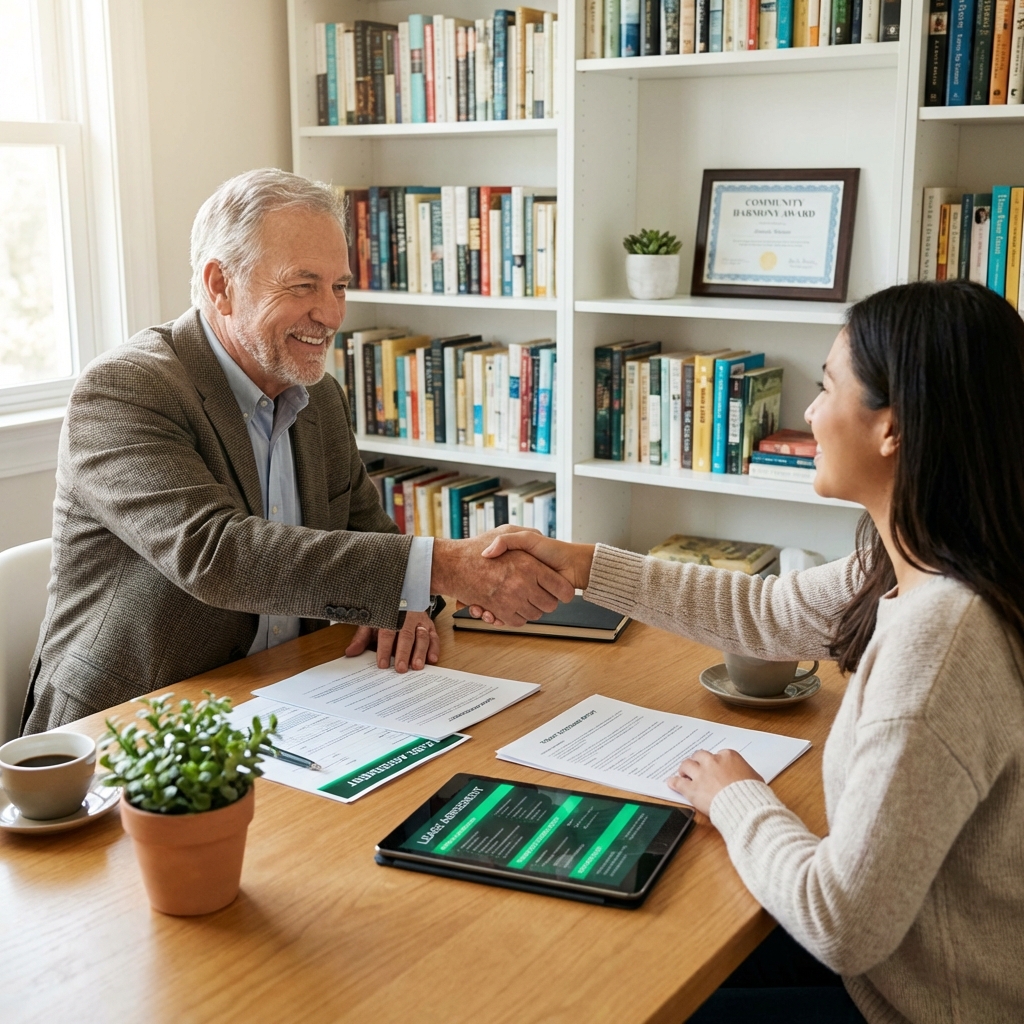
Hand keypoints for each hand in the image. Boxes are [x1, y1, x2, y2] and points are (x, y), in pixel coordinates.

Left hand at [344, 611, 439, 672]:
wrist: (403, 595)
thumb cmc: (385, 613)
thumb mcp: (372, 622)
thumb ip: (362, 638)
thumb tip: (350, 652)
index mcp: (390, 615)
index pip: (387, 632)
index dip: (384, 648)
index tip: (382, 664)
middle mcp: (406, 617)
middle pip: (406, 635)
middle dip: (403, 652)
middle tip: (401, 668)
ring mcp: (420, 621)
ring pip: (422, 636)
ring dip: (420, 652)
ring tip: (417, 666)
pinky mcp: (430, 626)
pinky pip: (434, 637)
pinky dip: (434, 648)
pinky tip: (432, 659)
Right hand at [431, 528, 574, 626]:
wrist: (452, 564)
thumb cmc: (479, 546)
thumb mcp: (506, 532)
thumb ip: (522, 537)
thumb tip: (531, 547)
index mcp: (530, 565)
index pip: (561, 589)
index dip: (563, 591)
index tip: (560, 591)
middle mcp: (523, 583)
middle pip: (550, 605)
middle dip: (547, 601)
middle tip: (541, 594)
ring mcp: (512, 599)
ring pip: (534, 615)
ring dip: (530, 609)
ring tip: (522, 597)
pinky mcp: (500, 612)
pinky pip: (516, 621)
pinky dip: (514, 617)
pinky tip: (507, 605)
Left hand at [667, 749, 763, 816]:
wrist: (746, 808)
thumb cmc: (754, 795)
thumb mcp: (755, 778)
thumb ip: (744, 773)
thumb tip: (745, 776)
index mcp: (728, 756)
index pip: (717, 755)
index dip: (714, 762)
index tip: (714, 767)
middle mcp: (713, 762)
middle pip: (699, 756)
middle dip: (698, 762)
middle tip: (696, 768)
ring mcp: (701, 774)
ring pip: (686, 765)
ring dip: (685, 769)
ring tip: (684, 773)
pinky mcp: (692, 789)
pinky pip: (679, 782)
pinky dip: (674, 782)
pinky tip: (672, 783)